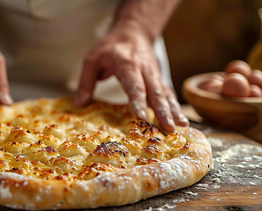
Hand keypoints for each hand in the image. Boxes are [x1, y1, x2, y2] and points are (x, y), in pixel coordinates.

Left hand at [73, 24, 187, 131]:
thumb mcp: (92, 59)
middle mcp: (145, 70)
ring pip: (166, 94)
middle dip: (163, 111)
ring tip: (180, 127)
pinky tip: (182, 122)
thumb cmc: (110, 48)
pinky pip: (169, 94)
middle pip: (155, 92)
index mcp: (127, 64)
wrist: (133, 32)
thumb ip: (86, 82)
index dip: (138, 101)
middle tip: (168, 128)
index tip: (142, 118)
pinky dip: (176, 108)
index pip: (135, 85)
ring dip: (174, 111)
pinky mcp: (159, 80)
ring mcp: (154, 75)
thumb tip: (79, 104)